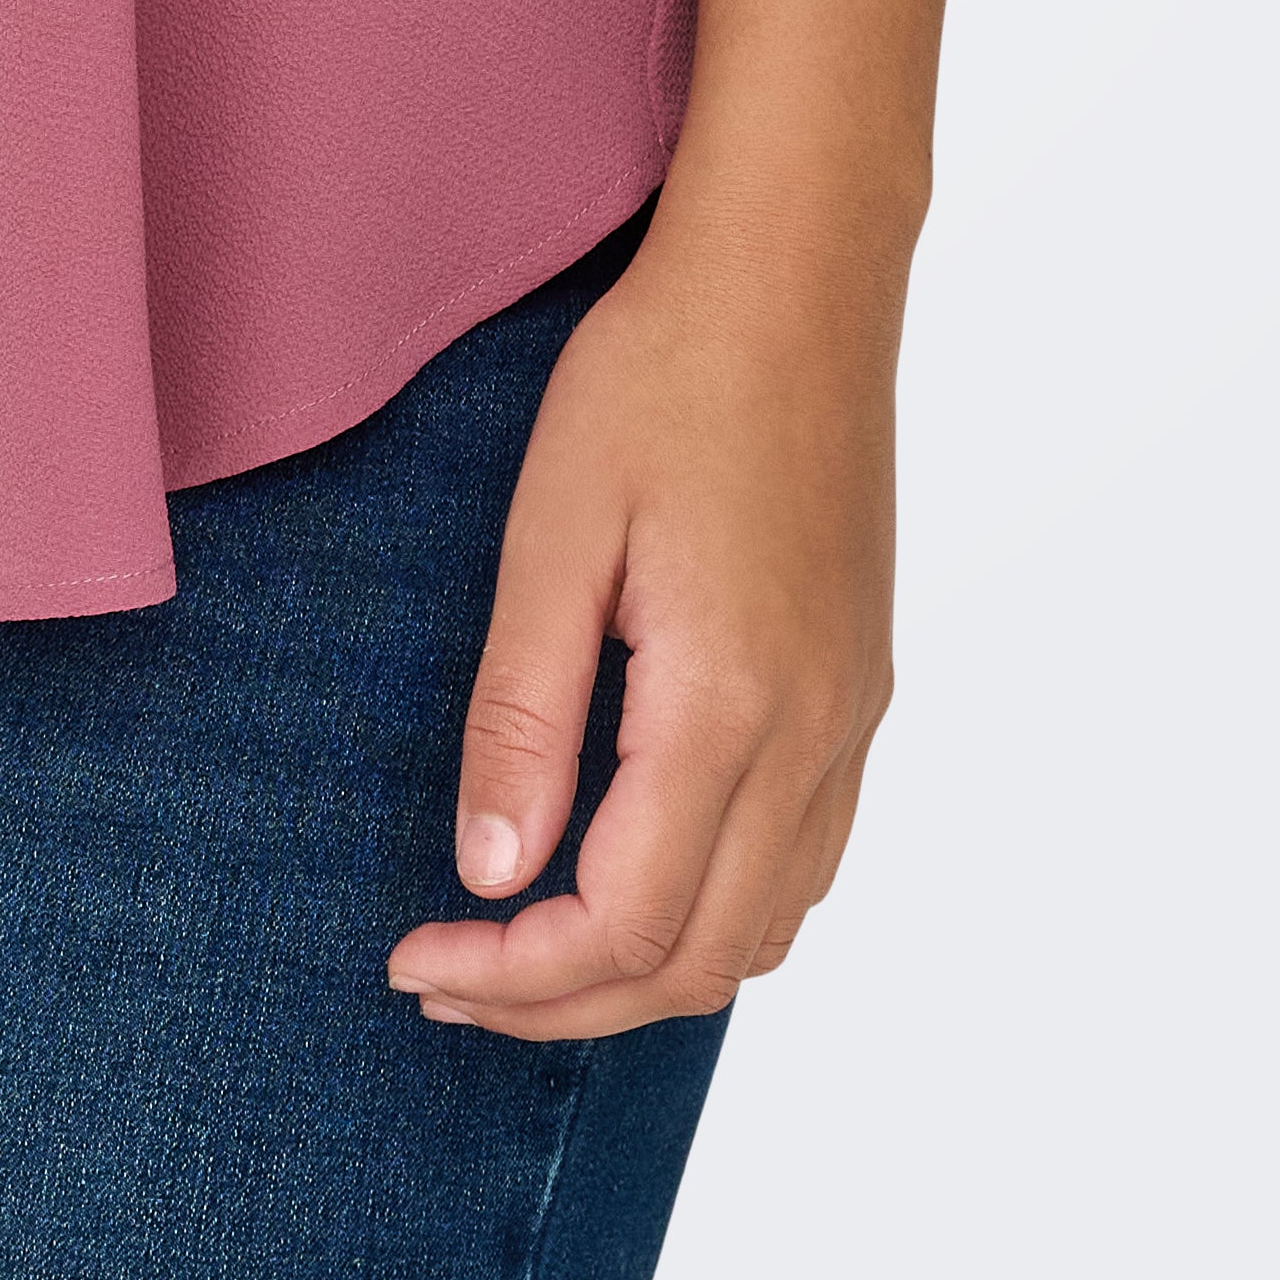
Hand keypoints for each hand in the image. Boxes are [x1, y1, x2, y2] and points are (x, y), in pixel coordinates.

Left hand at [384, 172, 903, 1038]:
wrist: (798, 277)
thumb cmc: (663, 375)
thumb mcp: (555, 529)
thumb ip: (523, 713)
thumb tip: (491, 874)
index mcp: (729, 702)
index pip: (625, 924)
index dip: (516, 973)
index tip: (416, 957)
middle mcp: (813, 735)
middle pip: (699, 963)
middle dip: (566, 1002)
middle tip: (451, 977)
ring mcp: (853, 718)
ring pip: (766, 933)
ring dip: (646, 974)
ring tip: (527, 947)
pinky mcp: (862, 690)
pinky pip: (807, 864)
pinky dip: (720, 915)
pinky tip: (637, 875)